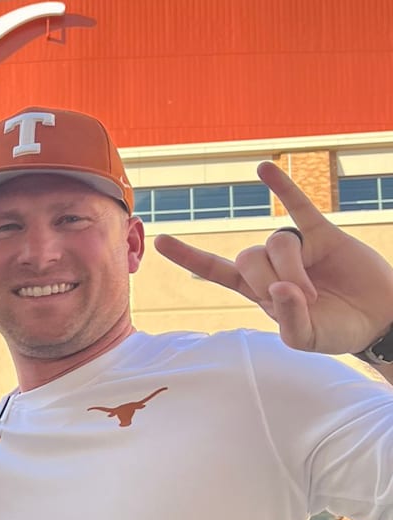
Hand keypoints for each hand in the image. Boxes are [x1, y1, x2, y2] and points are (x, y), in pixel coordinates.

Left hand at [154, 161, 392, 354]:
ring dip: (291, 268)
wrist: (380, 318)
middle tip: (302, 302)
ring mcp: (297, 246)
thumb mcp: (308, 339)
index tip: (160, 241)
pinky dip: (282, 188)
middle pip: (248, 257)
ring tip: (312, 293)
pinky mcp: (323, 233)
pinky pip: (298, 206)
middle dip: (269, 279)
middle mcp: (272, 264)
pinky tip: (263, 168)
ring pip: (275, 242)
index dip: (191, 257)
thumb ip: (289, 320)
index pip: (217, 270)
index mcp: (259, 290)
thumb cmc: (339, 330)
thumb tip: (278, 287)